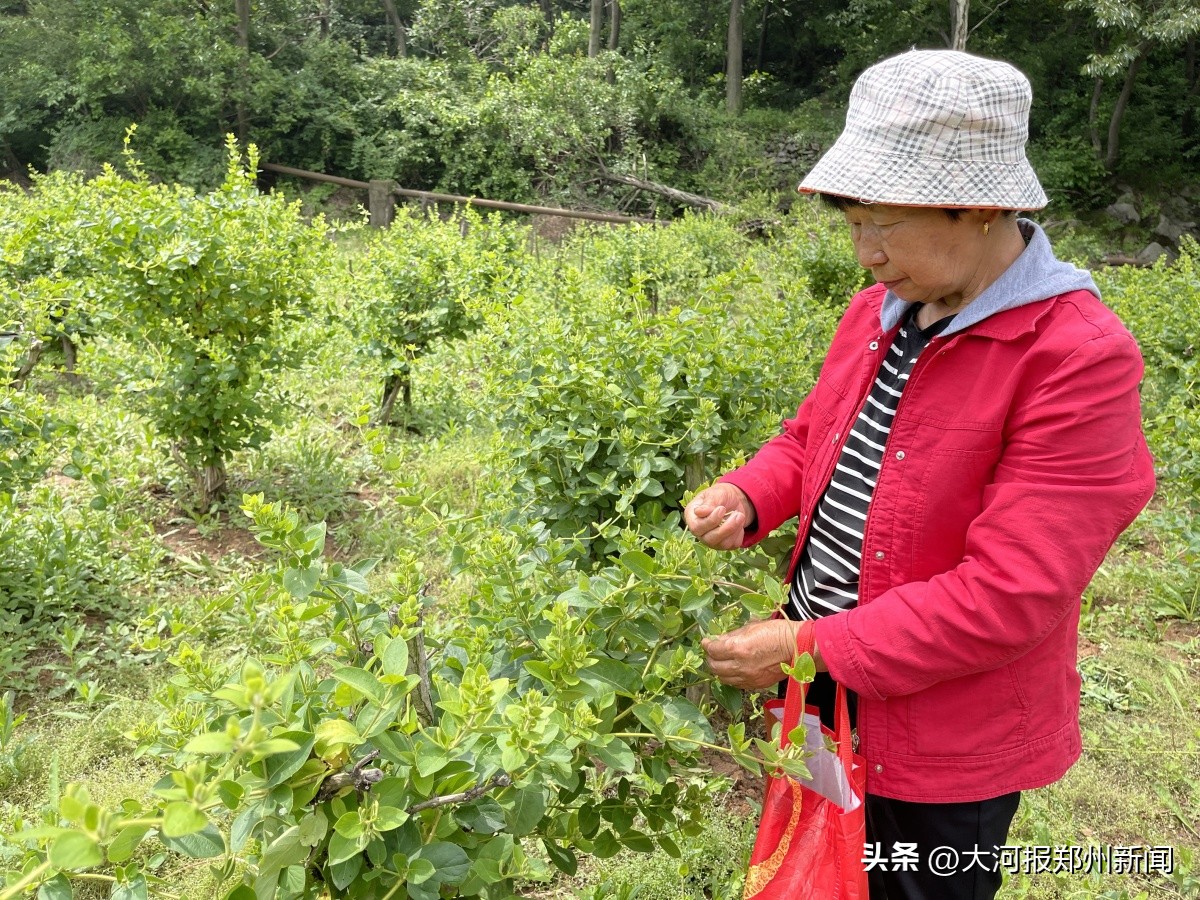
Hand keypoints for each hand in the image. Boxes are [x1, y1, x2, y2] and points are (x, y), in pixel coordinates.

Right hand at [684, 483, 756, 549]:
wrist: (733, 501)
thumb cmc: (720, 495)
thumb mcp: (715, 493)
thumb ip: (709, 502)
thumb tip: (699, 512)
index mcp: (692, 517)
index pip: (696, 527)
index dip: (711, 520)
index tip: (722, 509)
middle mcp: (699, 532)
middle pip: (709, 539)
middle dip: (726, 528)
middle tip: (738, 515)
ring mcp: (711, 540)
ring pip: (722, 544)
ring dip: (734, 529)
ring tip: (740, 515)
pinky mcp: (723, 545)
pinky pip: (732, 545)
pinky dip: (739, 534)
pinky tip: (738, 523)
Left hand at [702, 619, 824, 690]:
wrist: (797, 648)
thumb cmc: (777, 632)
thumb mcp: (752, 627)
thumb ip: (734, 635)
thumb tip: (720, 639)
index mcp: (738, 648)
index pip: (713, 650)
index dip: (707, 645)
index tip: (706, 641)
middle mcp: (740, 665)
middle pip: (715, 667)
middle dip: (710, 658)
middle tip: (712, 652)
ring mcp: (748, 677)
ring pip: (723, 679)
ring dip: (719, 670)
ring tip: (720, 662)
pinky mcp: (756, 685)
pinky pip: (737, 684)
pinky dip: (731, 678)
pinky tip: (733, 671)